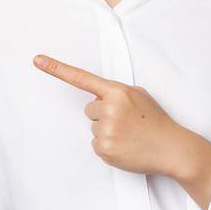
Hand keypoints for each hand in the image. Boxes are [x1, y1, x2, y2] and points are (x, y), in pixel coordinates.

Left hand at [32, 53, 207, 179]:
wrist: (172, 148)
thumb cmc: (156, 121)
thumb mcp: (139, 97)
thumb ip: (116, 94)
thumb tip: (97, 100)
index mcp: (118, 92)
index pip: (82, 78)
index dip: (56, 68)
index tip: (37, 60)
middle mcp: (109, 109)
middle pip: (89, 109)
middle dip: (104, 115)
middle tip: (127, 122)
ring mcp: (106, 130)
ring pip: (93, 128)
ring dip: (107, 132)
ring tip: (130, 135)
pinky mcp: (105, 149)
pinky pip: (96, 145)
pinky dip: (109, 147)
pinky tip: (126, 146)